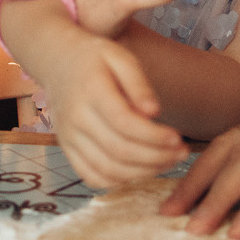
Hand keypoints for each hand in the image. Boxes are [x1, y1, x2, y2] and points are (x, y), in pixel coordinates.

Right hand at [42, 32, 186, 187]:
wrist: (57, 62)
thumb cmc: (95, 58)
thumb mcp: (120, 57)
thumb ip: (138, 83)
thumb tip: (154, 112)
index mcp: (91, 91)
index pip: (124, 123)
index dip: (154, 136)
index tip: (178, 138)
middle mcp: (76, 118)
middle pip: (118, 150)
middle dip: (156, 157)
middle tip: (182, 153)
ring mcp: (68, 137)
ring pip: (107, 169)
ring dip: (142, 173)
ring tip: (168, 162)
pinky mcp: (67, 149)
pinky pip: (92, 177)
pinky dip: (119, 182)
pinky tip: (140, 171)